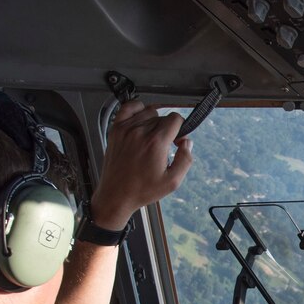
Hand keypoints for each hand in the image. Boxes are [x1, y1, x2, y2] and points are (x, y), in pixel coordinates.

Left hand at [88, 101, 193, 229]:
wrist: (116, 195)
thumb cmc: (142, 190)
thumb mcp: (172, 182)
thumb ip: (186, 159)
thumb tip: (187, 142)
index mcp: (155, 143)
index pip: (175, 118)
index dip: (181, 128)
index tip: (177, 141)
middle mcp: (140, 132)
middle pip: (163, 117)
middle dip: (168, 128)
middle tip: (165, 145)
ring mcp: (126, 129)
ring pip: (148, 112)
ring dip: (154, 121)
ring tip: (152, 137)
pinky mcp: (116, 130)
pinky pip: (128, 107)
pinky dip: (137, 109)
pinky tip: (141, 120)